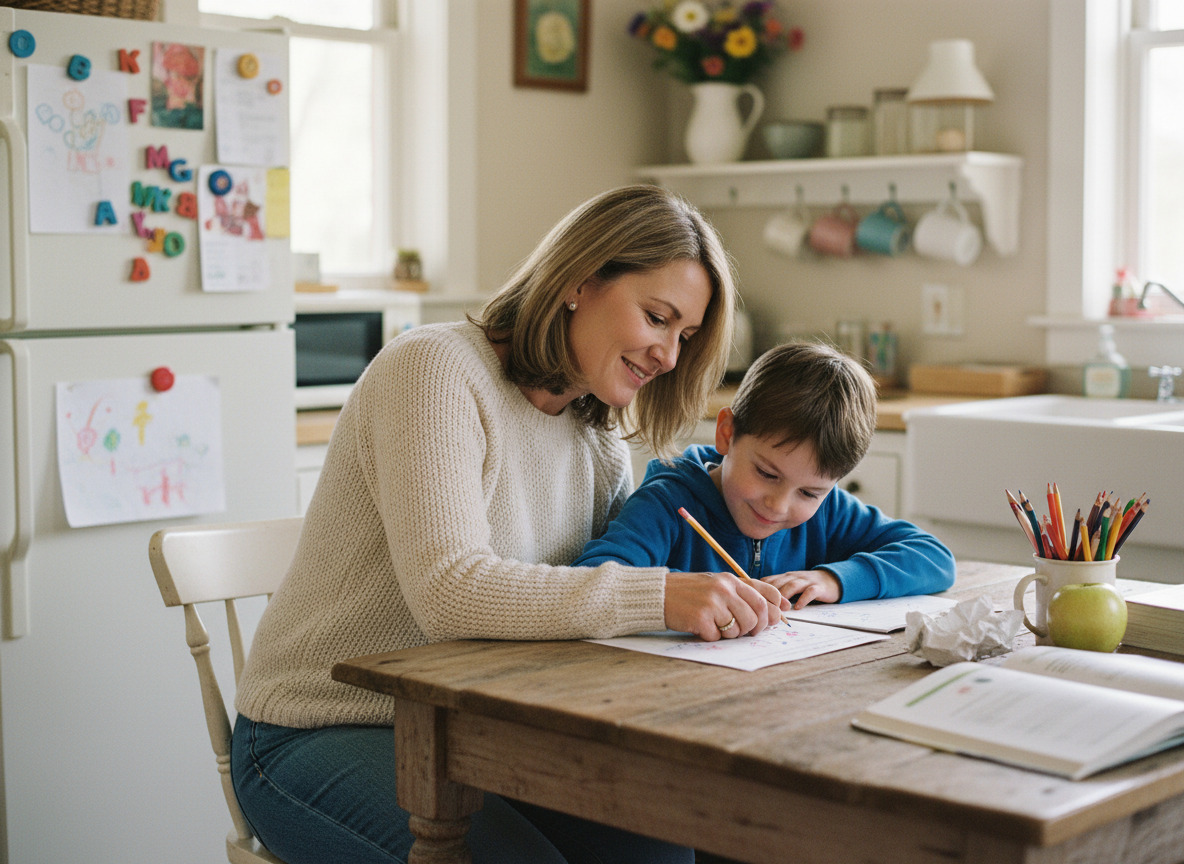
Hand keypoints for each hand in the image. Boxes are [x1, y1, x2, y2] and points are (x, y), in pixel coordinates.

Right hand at [663, 572, 787, 640]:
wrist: (658, 594)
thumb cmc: (690, 592)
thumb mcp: (717, 585)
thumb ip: (743, 593)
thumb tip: (779, 608)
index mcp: (731, 579)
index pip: (766, 594)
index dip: (774, 610)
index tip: (774, 620)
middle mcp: (724, 588)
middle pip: (757, 614)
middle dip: (756, 627)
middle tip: (747, 632)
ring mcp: (713, 603)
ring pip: (739, 629)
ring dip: (731, 634)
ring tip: (716, 626)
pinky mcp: (701, 618)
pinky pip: (718, 637)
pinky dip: (711, 636)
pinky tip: (700, 627)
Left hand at [765, 569, 841, 608]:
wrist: (831, 579)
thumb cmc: (807, 585)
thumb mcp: (790, 584)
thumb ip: (777, 590)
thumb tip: (758, 601)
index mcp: (785, 577)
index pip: (768, 581)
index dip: (759, 590)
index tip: (751, 600)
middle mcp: (793, 577)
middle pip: (778, 583)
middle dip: (768, 594)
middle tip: (762, 607)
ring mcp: (806, 581)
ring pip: (792, 586)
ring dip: (784, 596)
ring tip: (779, 608)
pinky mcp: (818, 587)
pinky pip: (810, 592)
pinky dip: (803, 599)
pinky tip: (798, 607)